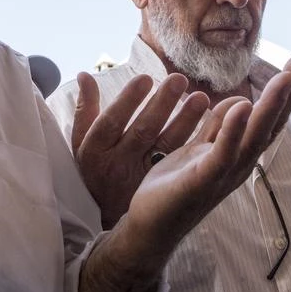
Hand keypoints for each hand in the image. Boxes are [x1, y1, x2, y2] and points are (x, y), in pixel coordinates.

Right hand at [70, 73, 209, 229]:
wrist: (104, 216)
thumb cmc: (93, 169)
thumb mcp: (81, 143)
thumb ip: (85, 110)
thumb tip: (85, 75)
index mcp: (95, 152)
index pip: (110, 122)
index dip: (127, 100)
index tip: (145, 78)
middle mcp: (118, 164)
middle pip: (142, 131)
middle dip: (162, 104)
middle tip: (179, 79)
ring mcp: (142, 175)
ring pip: (166, 145)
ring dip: (185, 121)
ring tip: (201, 98)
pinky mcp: (162, 183)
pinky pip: (179, 159)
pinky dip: (194, 142)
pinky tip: (209, 125)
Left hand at [122, 53, 290, 252]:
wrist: (148, 227)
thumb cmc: (174, 188)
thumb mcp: (199, 149)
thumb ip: (218, 127)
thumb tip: (240, 101)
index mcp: (237, 152)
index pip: (268, 116)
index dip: (286, 90)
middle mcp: (238, 164)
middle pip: (270, 123)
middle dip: (289, 91)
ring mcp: (223, 174)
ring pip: (253, 136)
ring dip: (270, 106)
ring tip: (285, 77)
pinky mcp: (201, 181)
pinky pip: (221, 153)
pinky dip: (233, 130)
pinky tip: (242, 107)